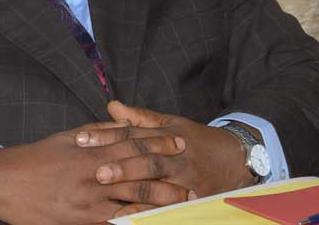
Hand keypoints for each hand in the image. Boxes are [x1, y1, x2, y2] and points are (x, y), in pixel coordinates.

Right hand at [0, 120, 192, 223]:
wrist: (8, 182)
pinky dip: (136, 220)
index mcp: (93, 151)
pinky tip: (151, 221)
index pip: (134, 144)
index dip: (159, 143)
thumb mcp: (68, 137)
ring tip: (181, 203)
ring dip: (161, 202)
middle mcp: (96, 175)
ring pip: (134, 200)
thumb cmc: (38, 157)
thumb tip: (122, 123)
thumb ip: (98, 132)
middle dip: (168, 175)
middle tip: (190, 177)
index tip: (178, 143)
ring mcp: (92, 199)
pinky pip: (117, 220)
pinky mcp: (84, 220)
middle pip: (141, 173)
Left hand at [75, 101, 255, 212]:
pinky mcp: (192, 200)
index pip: (132, 134)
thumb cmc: (196, 139)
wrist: (236, 158)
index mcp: (166, 135)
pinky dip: (150, 215)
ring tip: (111, 201)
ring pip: (158, 188)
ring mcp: (185, 181)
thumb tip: (112, 105)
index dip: (106, 136)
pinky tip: (129, 219)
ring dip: (134, 195)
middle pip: (147, 162)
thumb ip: (140, 118)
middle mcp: (176, 158)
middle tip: (97, 172)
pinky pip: (169, 210)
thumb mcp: (170, 123)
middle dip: (122, 168)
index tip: (81, 139)